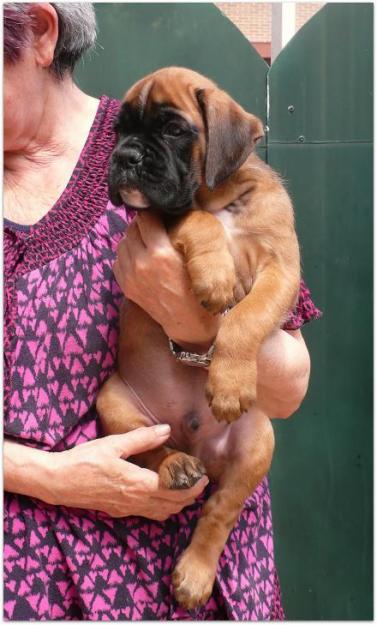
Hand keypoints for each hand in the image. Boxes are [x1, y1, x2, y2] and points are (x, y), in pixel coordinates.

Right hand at [51, 425, 208, 518]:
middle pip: (173, 504)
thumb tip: (166, 430)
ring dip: (178, 504)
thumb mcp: (114, 444)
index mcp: (138, 483)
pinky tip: (163, 497)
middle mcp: (136, 501)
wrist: (59, 481)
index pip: (175, 490)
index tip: (203, 476)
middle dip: (190, 496)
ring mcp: (127, 509)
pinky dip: (163, 509)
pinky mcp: (119, 511)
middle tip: (201, 482)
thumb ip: (142, 439)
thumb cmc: (85, 460)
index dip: (193, 485)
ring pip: (162, 513)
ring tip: (187, 489)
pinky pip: (149, 514)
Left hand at [113, 213, 219, 349]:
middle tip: (152, 227)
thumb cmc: (196, 287)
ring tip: (145, 242)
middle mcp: (142, 263)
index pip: (146, 218)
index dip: (152, 213)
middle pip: (131, 229)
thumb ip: (176, 235)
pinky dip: (126, 256)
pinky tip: (139, 258)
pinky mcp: (126, 286)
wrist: (187, 320)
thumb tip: (167, 214)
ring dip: (132, 239)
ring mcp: (131, 276)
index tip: (158, 215)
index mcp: (161, 253)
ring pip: (122, 244)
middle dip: (141, 225)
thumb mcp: (191, 258)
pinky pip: (118, 261)